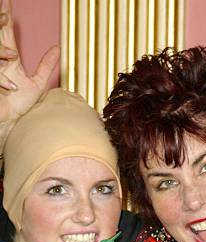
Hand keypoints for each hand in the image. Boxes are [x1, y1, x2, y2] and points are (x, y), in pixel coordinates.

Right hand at [0, 0, 58, 125]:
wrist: (11, 124)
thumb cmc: (19, 106)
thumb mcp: (36, 84)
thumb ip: (45, 66)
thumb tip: (58, 48)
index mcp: (8, 58)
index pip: (5, 31)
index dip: (5, 14)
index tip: (7, 1)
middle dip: (0, 21)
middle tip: (5, 13)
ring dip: (1, 51)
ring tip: (11, 55)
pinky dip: (3, 79)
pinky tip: (11, 88)